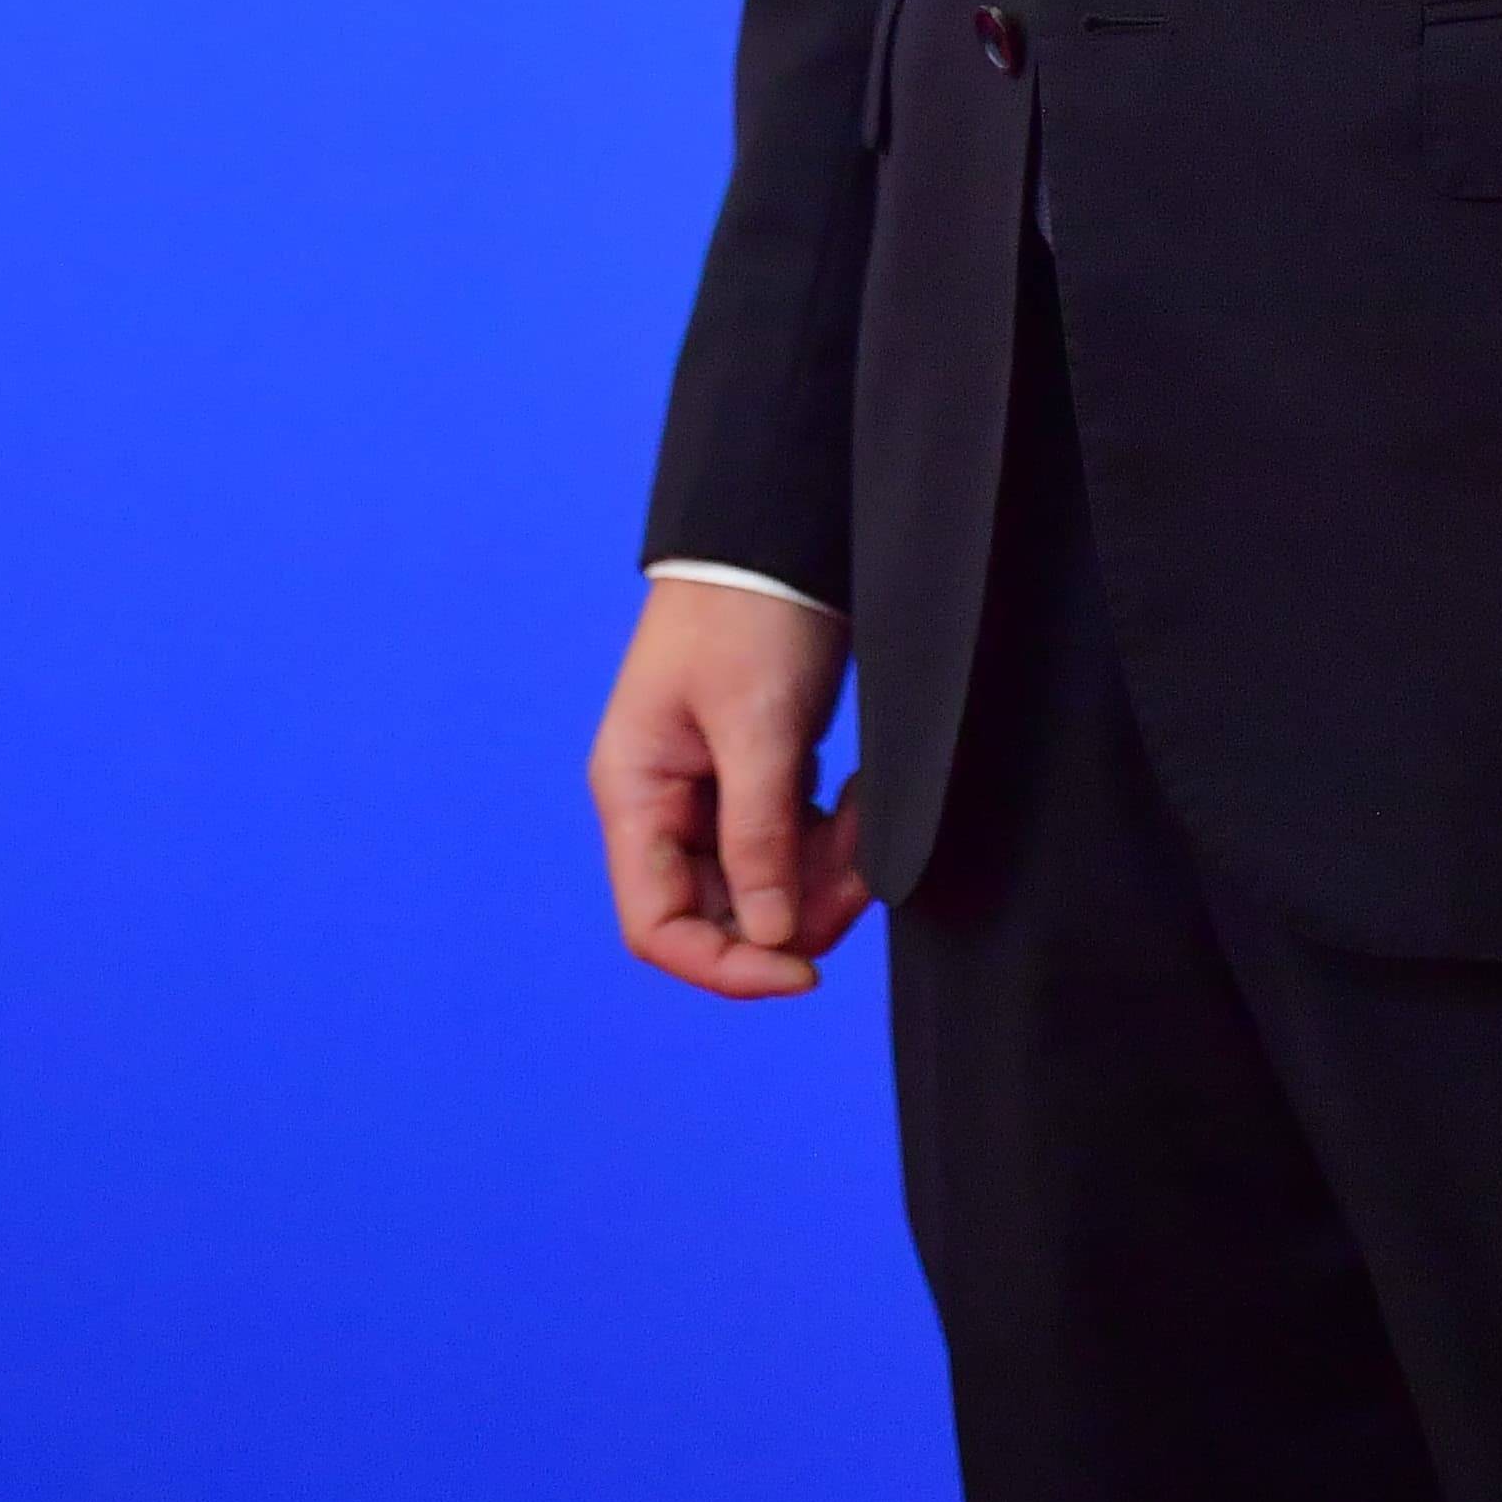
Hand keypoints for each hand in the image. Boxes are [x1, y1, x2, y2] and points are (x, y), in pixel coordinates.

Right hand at [588, 577, 869, 1000]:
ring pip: (766, 884)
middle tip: (860, 871)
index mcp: (636, 793)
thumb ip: (759, 836)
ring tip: (865, 817)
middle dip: (794, 909)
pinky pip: (793, 843)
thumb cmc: (749, 613)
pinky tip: (861, 798)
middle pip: (721, 913)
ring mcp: (713, 791)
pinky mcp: (759, 773)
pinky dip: (833, 840)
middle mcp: (666, 804)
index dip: (725, 966)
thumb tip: (769, 937)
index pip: (658, 926)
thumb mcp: (757, 725)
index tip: (801, 970)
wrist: (781, 530)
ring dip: (823, 874)